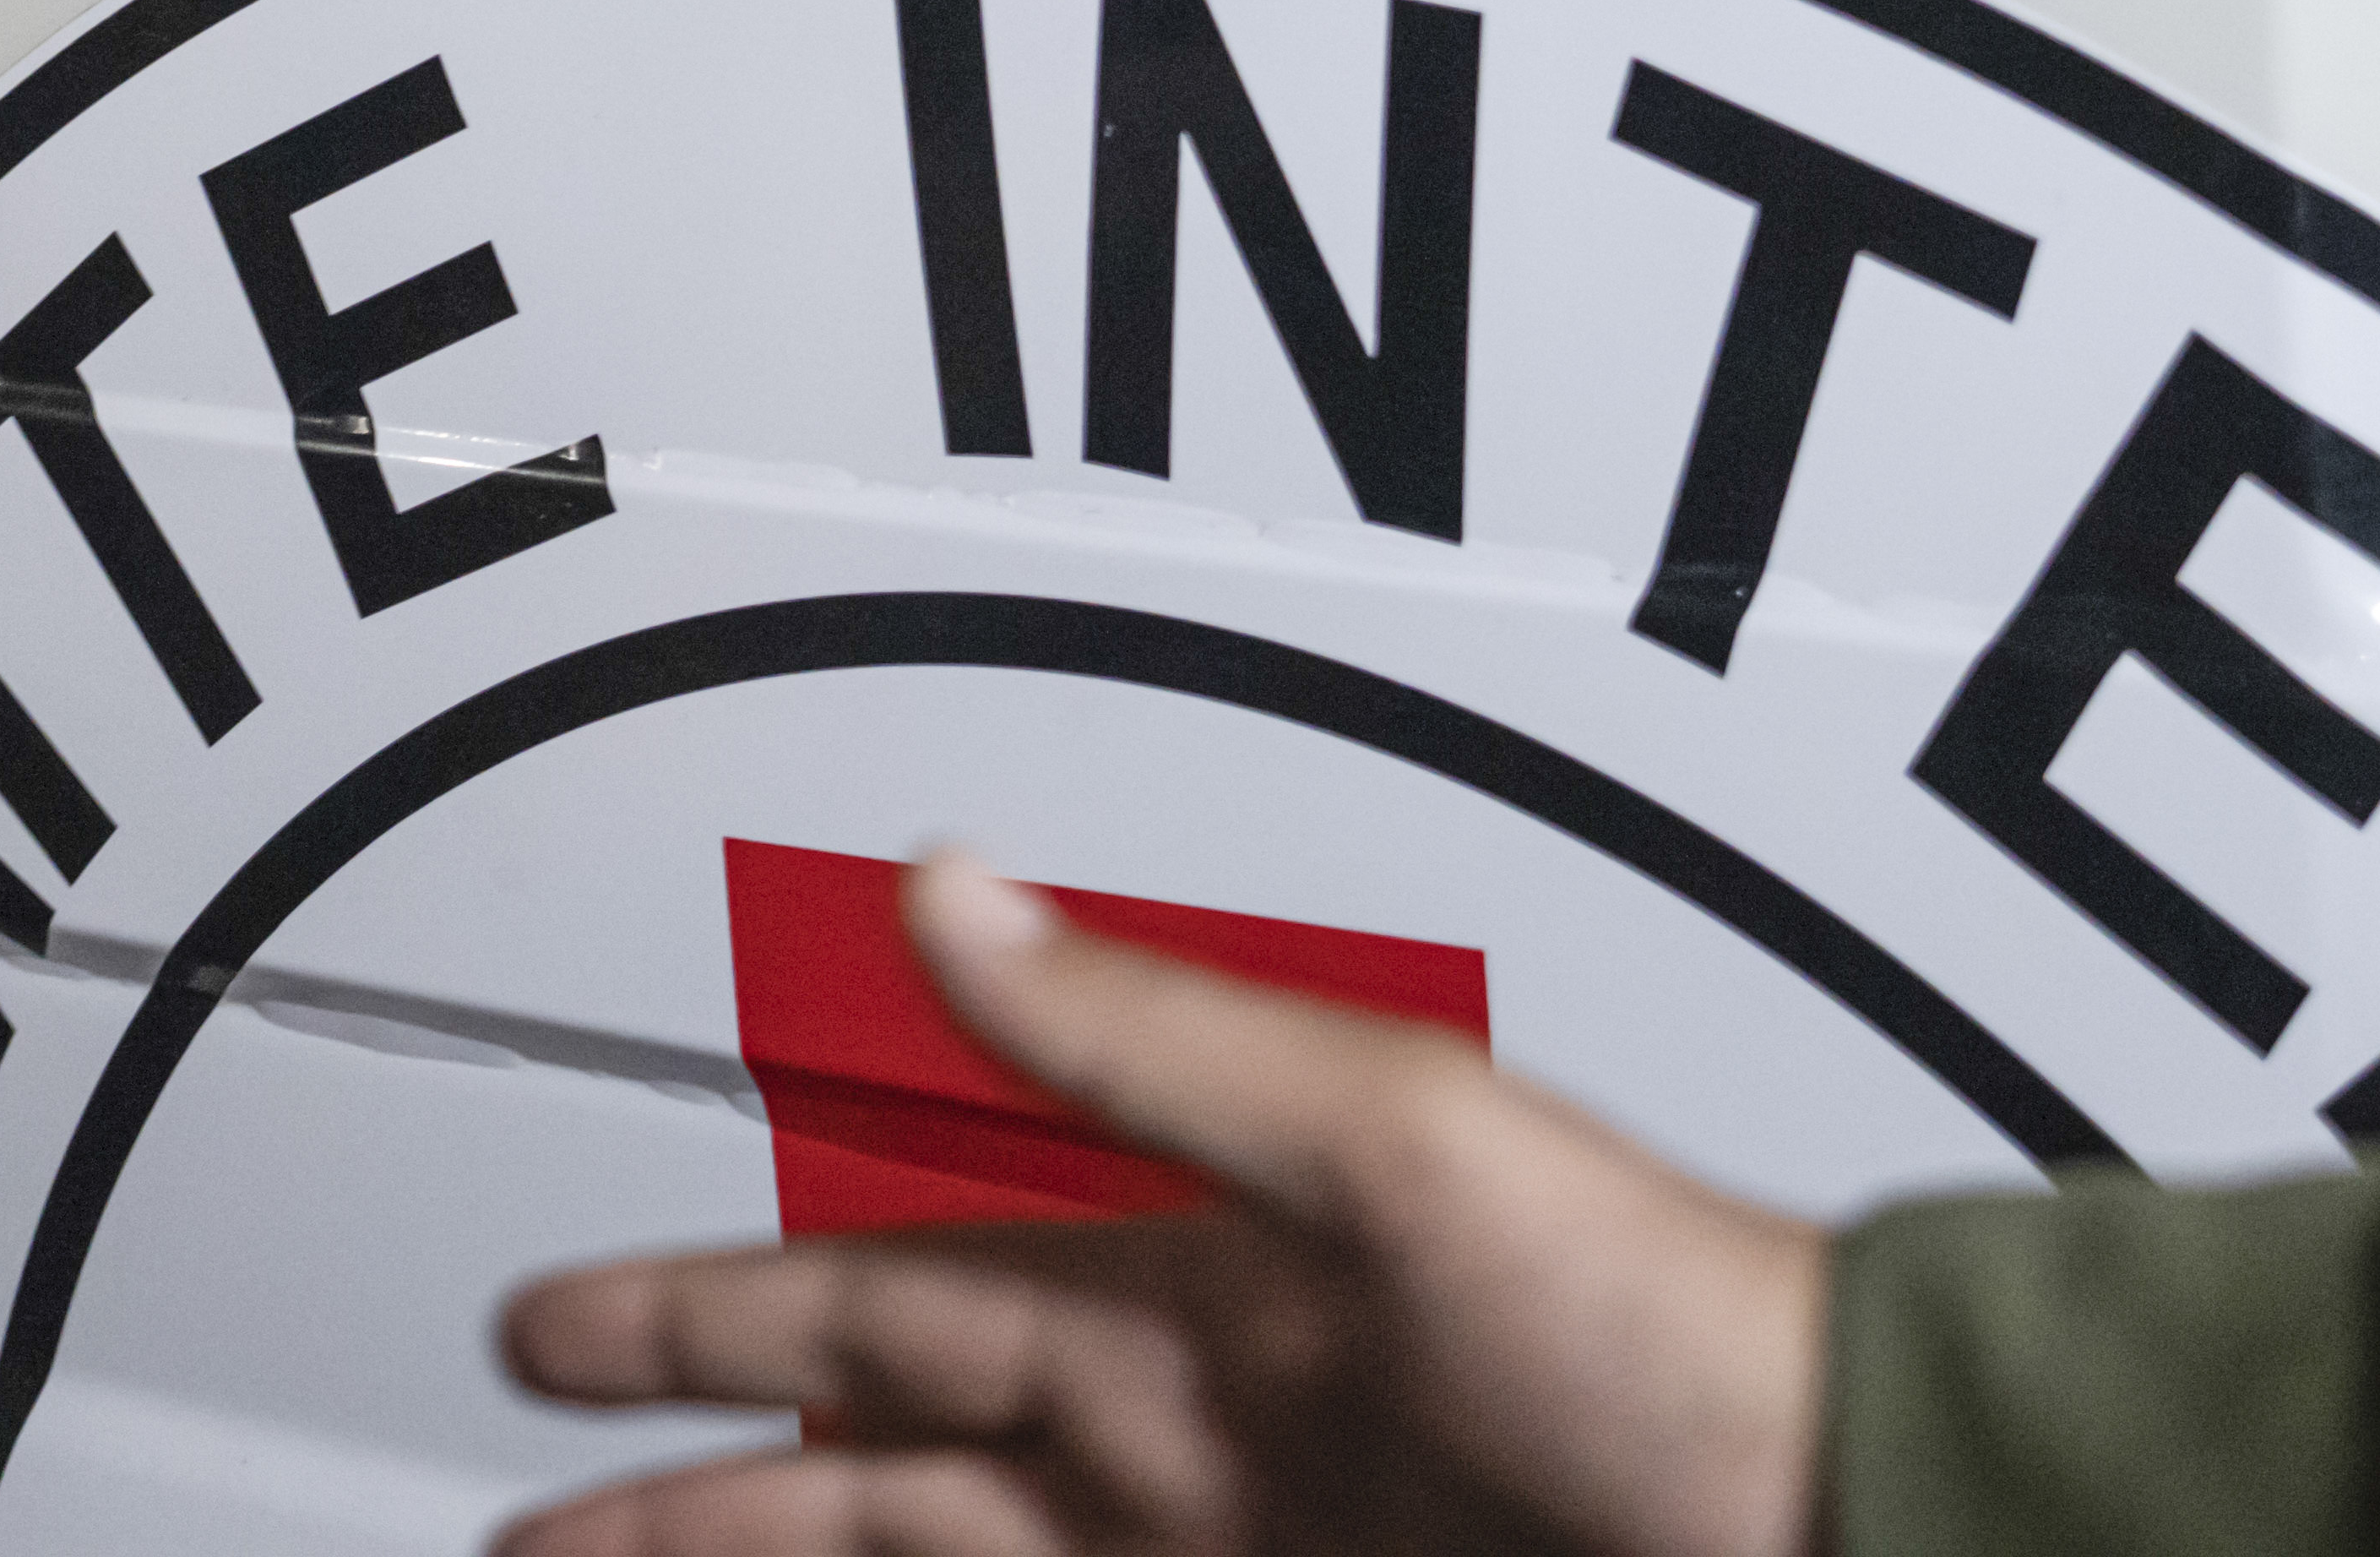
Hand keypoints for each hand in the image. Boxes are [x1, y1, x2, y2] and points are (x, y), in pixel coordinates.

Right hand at [488, 849, 1825, 1556]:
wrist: (1860, 1536)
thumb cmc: (1683, 1339)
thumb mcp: (1399, 1143)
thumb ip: (1158, 1038)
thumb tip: (958, 888)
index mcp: (1180, 1305)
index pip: (868, 1312)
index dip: (697, 1321)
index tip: (554, 1334)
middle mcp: (1187, 1451)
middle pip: (863, 1485)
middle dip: (678, 1502)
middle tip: (519, 1522)